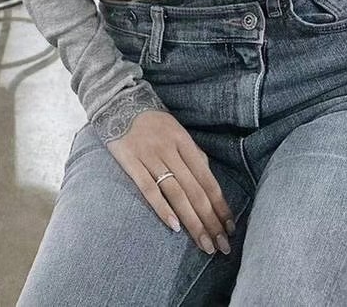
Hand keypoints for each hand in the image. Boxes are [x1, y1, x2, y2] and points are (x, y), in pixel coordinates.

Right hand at [107, 110, 234, 254]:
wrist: (117, 101)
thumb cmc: (152, 122)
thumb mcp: (176, 130)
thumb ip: (192, 154)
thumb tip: (209, 182)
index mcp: (183, 141)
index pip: (207, 180)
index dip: (220, 206)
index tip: (229, 228)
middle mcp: (169, 149)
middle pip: (195, 190)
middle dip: (210, 221)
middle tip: (220, 246)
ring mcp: (149, 155)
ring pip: (176, 193)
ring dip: (192, 221)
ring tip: (203, 243)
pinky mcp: (130, 161)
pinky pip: (148, 188)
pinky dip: (162, 208)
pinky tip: (174, 226)